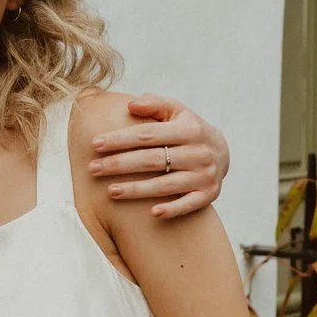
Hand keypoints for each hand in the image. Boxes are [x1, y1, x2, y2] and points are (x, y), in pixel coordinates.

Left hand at [89, 95, 230, 218]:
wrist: (223, 153)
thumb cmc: (188, 130)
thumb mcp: (177, 111)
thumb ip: (155, 104)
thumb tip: (131, 104)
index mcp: (189, 129)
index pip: (148, 135)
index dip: (120, 139)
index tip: (95, 144)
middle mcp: (199, 152)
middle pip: (152, 160)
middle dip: (120, 165)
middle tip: (93, 169)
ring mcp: (204, 175)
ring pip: (166, 185)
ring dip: (137, 189)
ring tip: (110, 191)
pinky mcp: (209, 195)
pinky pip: (189, 204)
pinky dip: (172, 209)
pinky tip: (151, 213)